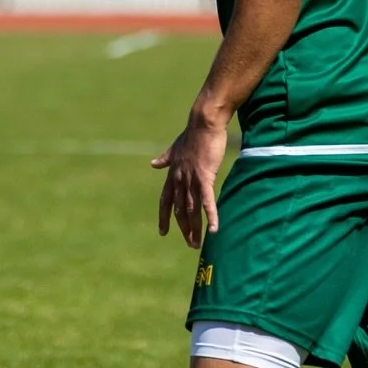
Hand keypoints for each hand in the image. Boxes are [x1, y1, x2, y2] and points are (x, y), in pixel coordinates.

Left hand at [152, 112, 229, 248]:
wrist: (203, 123)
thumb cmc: (192, 135)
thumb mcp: (175, 148)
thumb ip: (165, 159)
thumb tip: (152, 164)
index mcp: (172, 174)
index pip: (165, 200)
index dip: (164, 217)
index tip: (162, 232)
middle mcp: (179, 179)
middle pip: (179, 210)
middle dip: (183, 228)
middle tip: (190, 244)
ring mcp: (190, 179)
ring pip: (191, 209)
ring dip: (195, 228)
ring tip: (198, 243)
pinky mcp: (204, 176)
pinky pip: (207, 200)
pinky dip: (210, 216)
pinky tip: (214, 229)